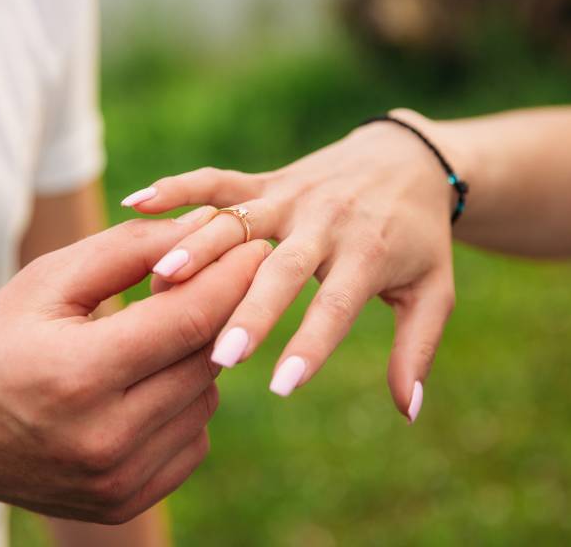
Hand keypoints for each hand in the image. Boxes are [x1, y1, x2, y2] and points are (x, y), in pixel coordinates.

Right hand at [0, 210, 268, 521]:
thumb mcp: (48, 280)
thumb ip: (132, 248)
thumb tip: (209, 224)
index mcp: (79, 375)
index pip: (191, 318)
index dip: (232, 275)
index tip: (256, 243)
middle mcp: (105, 439)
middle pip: (207, 358)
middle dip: (221, 310)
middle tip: (214, 278)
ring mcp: (118, 481)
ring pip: (206, 398)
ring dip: (199, 357)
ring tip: (158, 335)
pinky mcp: (126, 503)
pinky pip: (193, 439)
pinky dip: (186, 403)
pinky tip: (149, 383)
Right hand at [122, 109, 457, 421]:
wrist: (410, 158)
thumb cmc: (419, 236)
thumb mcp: (433, 292)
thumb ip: (416, 349)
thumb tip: (408, 411)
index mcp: (367, 253)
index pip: (336, 306)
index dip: (311, 344)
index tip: (282, 386)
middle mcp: (324, 222)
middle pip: (281, 268)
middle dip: (249, 310)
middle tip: (219, 355)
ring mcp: (290, 197)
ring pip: (240, 222)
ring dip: (200, 248)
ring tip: (162, 282)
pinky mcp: (267, 181)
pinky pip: (219, 180)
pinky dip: (179, 187)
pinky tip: (136, 203)